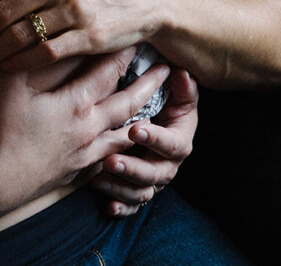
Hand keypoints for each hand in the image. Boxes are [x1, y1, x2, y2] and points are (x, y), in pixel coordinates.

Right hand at [0, 48, 171, 222]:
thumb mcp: (11, 84)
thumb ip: (37, 58)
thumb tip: (56, 36)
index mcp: (76, 102)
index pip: (110, 70)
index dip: (126, 50)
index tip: (140, 33)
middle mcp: (89, 127)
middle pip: (128, 101)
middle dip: (149, 83)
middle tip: (168, 68)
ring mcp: (85, 152)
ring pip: (125, 131)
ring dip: (143, 115)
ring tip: (157, 105)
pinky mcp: (77, 170)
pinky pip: (110, 155)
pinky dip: (124, 145)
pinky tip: (124, 141)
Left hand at [90, 67, 197, 215]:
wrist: (160, 126)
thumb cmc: (166, 107)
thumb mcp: (178, 96)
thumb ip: (182, 86)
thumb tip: (181, 72)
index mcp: (179, 142)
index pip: (171, 144)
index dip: (155, 138)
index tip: (135, 129)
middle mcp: (168, 165)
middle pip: (155, 173)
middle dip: (133, 169)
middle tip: (110, 161)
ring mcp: (154, 181)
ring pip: (141, 192)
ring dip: (121, 188)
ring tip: (98, 179)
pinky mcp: (139, 191)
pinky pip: (132, 206)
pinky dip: (121, 208)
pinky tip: (107, 206)